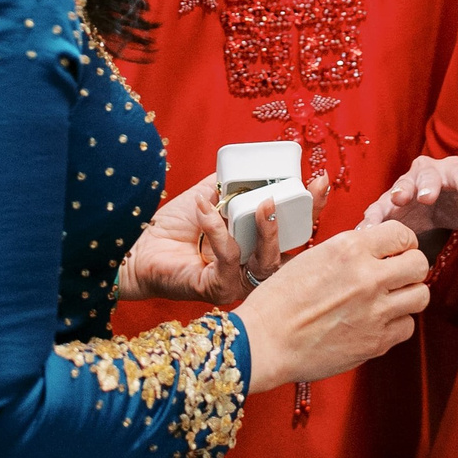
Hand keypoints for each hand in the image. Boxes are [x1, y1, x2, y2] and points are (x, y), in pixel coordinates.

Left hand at [120, 174, 328, 305]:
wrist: (138, 250)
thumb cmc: (172, 229)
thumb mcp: (208, 197)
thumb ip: (231, 184)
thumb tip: (253, 166)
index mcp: (258, 245)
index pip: (294, 228)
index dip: (312, 206)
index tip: (319, 180)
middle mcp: (254, 267)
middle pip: (294, 249)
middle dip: (306, 219)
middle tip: (306, 191)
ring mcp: (240, 282)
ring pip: (270, 260)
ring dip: (269, 229)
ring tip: (263, 203)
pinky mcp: (219, 290)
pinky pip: (230, 259)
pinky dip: (219, 230)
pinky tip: (205, 210)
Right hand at [237, 221, 430, 392]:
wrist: (264, 342)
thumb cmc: (279, 300)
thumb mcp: (312, 257)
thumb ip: (350, 252)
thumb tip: (377, 250)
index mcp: (350, 248)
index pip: (402, 234)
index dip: (401, 243)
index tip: (395, 251)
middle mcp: (368, 276)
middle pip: (420, 264)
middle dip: (411, 267)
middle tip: (397, 275)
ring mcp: (376, 311)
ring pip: (421, 296)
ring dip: (408, 296)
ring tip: (389, 299)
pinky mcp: (376, 341)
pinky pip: (407, 327)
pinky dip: (396, 325)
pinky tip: (376, 323)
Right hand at [359, 154, 457, 233]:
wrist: (432, 214)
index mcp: (453, 170)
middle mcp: (427, 172)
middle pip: (427, 175)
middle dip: (427, 185)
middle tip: (427, 198)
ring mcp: (404, 185)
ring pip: (400, 185)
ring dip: (398, 192)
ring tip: (396, 202)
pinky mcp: (386, 204)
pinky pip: (377, 209)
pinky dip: (372, 218)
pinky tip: (366, 229)